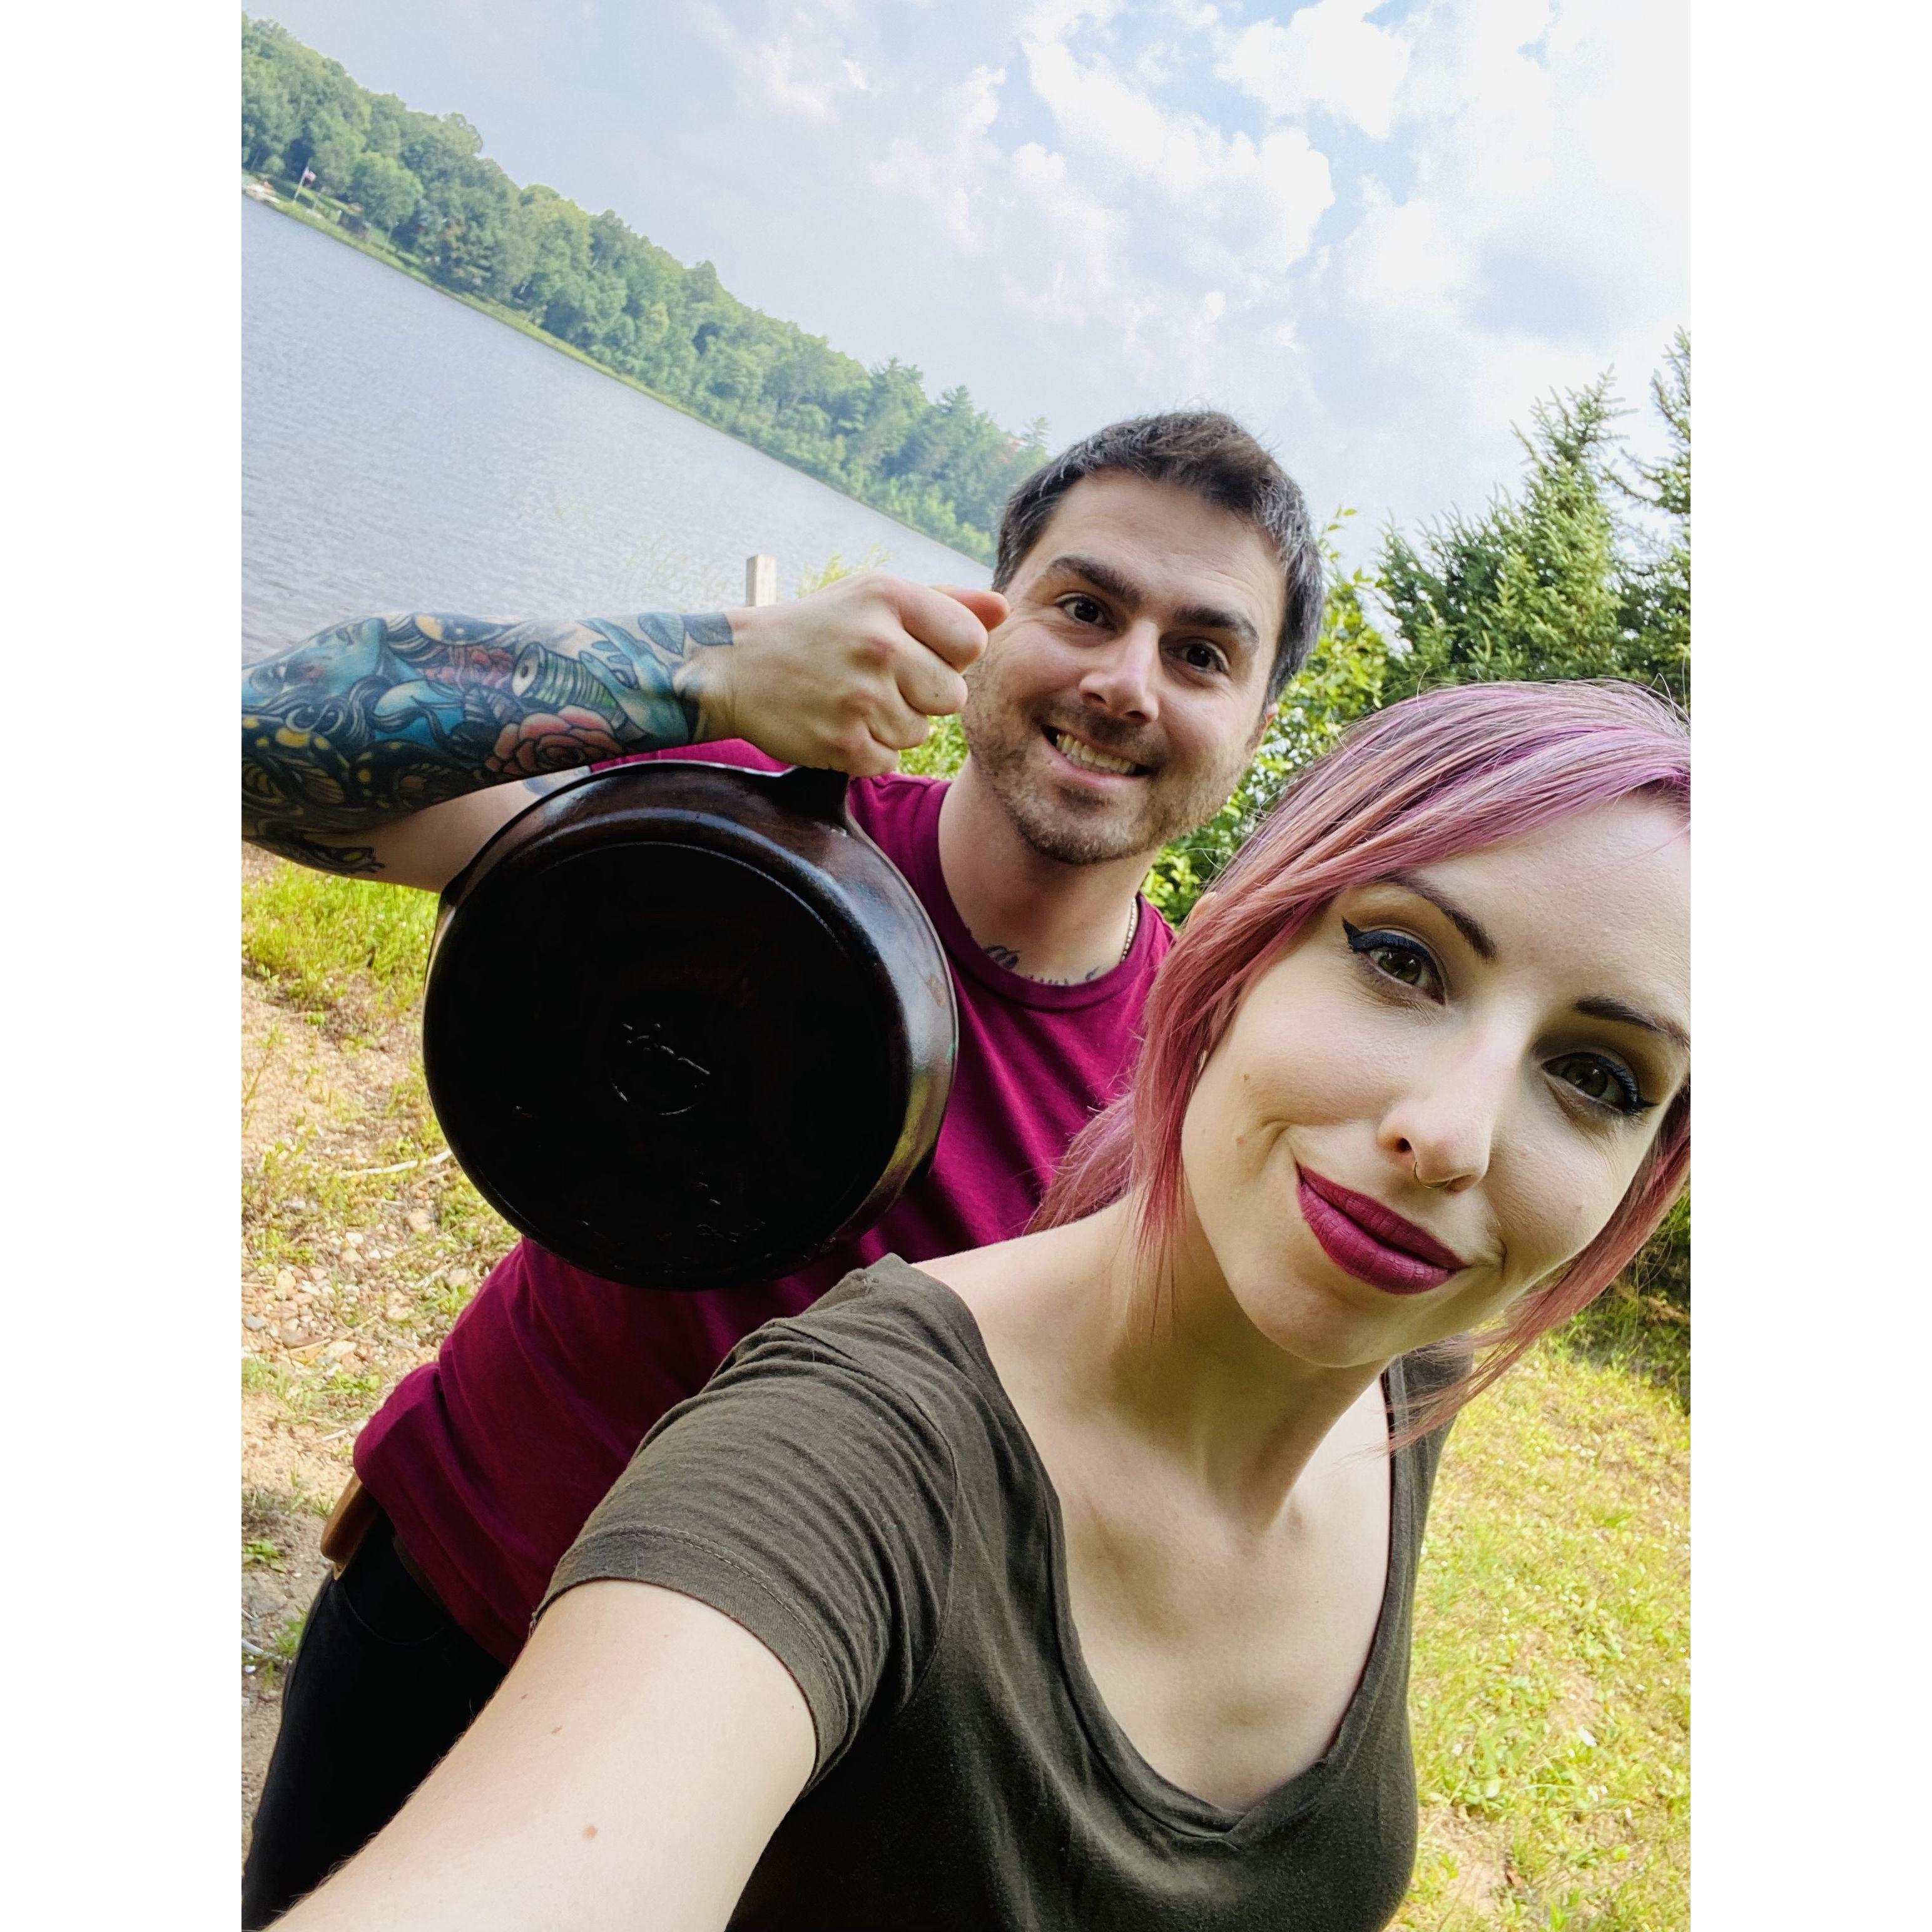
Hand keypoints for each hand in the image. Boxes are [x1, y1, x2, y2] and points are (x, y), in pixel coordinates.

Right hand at [690, 574, 1007, 775]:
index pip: (971, 643)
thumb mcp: (874, 598)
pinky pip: (889, 761)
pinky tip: (838, 723)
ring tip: (852, 699)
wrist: (735, 667)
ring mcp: (860, 696)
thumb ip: (945, 603)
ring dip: (894, 725)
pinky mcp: (842, 742)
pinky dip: (868, 751)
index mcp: (891, 597)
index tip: (915, 652)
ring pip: (921, 733)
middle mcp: (878, 643)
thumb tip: (1004, 610)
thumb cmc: (818, 629)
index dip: (950, 656)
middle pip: (952, 696)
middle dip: (923, 695)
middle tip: (877, 680)